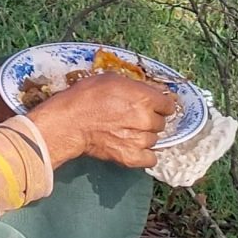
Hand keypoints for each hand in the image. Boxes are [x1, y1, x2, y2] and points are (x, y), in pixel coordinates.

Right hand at [30, 72, 174, 169]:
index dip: (159, 104)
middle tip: (131, 117)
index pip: (168, 105)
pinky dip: (143, 154)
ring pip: (155, 140)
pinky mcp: (133, 158)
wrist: (69, 122)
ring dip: (144, 136)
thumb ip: (136, 86)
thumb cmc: (85, 96)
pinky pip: (151, 158)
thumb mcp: (111, 79)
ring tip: (125, 131)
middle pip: (161, 123)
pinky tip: (131, 146)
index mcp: (144, 98)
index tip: (151, 106)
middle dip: (149, 119)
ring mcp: (141, 140)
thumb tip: (154, 92)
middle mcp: (147, 119)